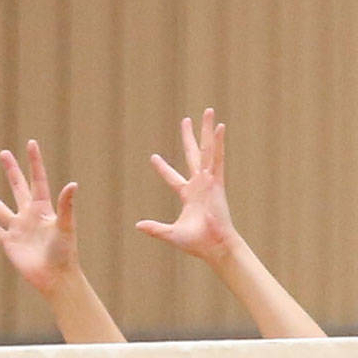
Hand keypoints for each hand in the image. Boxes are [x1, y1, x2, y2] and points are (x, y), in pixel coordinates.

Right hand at [0, 140, 79, 295]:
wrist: (55, 277)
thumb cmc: (65, 252)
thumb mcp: (66, 226)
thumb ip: (66, 205)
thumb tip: (73, 183)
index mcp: (43, 208)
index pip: (37, 179)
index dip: (34, 162)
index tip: (31, 143)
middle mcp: (29, 215)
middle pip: (18, 187)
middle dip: (11, 170)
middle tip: (4, 153)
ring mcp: (18, 228)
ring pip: (0, 208)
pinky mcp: (10, 243)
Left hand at [136, 109, 238, 261]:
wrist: (214, 246)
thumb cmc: (196, 243)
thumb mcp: (171, 234)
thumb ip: (155, 229)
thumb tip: (137, 225)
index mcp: (188, 196)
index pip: (173, 178)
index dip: (163, 168)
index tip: (153, 157)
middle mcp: (199, 185)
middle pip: (192, 155)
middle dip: (189, 137)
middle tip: (186, 119)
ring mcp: (209, 182)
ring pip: (207, 150)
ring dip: (207, 131)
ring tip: (209, 111)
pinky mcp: (217, 183)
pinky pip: (218, 159)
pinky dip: (219, 143)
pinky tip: (220, 127)